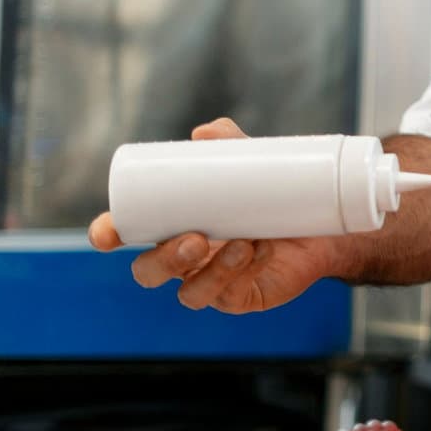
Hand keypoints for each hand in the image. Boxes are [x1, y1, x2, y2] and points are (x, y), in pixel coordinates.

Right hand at [87, 117, 346, 312]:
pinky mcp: (239, 297)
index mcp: (171, 225)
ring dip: (212, 270)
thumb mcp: (252, 164)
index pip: (127, 234)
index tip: (108, 235)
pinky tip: (259, 250)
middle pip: (149, 271)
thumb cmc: (273, 193)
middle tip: (196, 238)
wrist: (322, 224)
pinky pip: (230, 294)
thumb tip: (205, 133)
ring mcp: (210, 281)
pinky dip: (242, 272)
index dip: (110, 235)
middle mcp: (184, 258)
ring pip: (189, 291)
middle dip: (164, 259)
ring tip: (241, 242)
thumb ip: (230, 144)